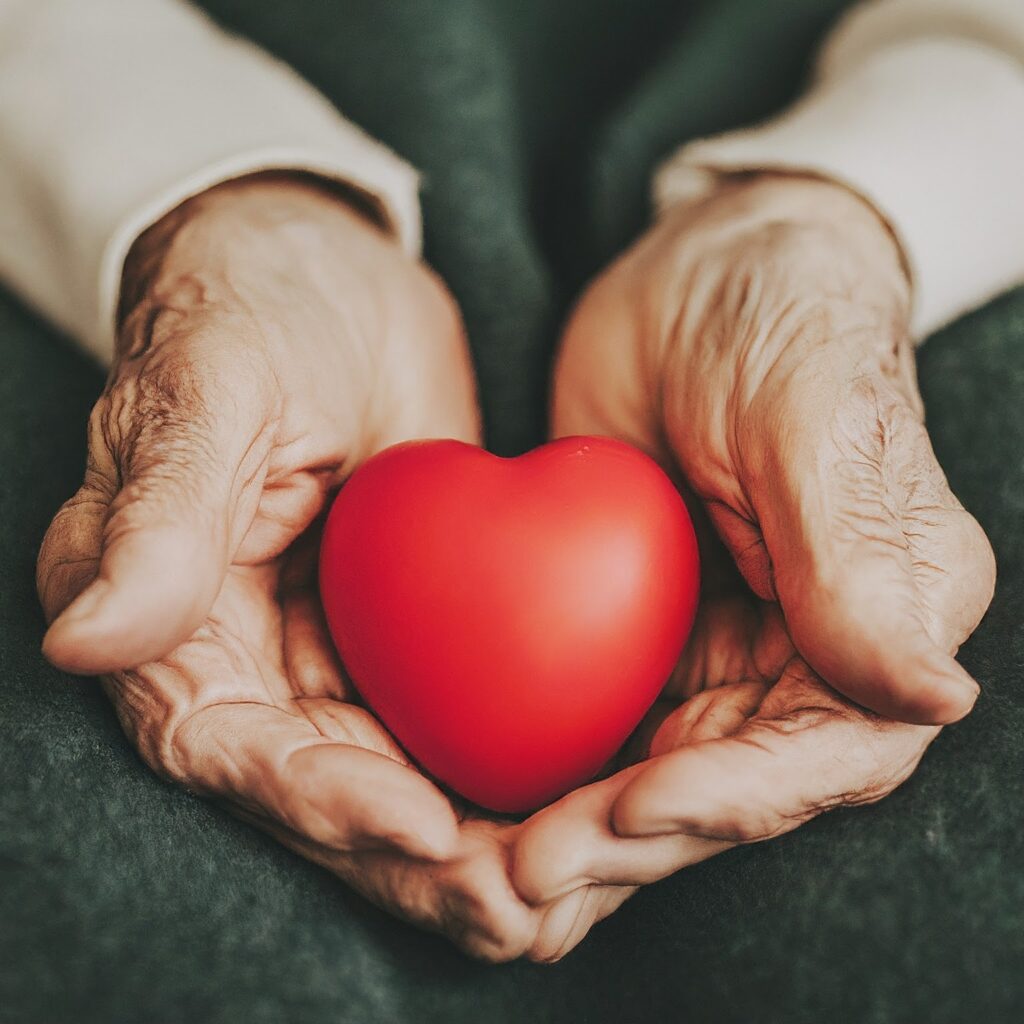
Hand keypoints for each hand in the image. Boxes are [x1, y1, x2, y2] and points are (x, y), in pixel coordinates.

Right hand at [35, 174, 619, 960]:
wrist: (329, 274)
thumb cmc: (250, 312)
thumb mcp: (208, 391)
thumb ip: (160, 515)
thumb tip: (87, 638)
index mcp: (171, 622)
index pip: (228, 747)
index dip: (317, 800)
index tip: (419, 825)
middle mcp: (249, 659)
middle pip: (325, 794)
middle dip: (418, 860)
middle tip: (526, 894)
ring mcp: (334, 652)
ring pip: (398, 777)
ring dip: (478, 840)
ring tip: (569, 873)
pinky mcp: (409, 631)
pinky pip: (456, 717)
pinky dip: (513, 767)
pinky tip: (586, 791)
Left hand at [513, 173, 994, 902]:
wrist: (697, 269)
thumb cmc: (775, 315)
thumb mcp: (811, 410)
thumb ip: (861, 552)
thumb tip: (930, 697)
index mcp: (884, 612)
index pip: (828, 748)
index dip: (735, 798)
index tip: (635, 814)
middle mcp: (811, 652)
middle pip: (730, 786)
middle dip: (635, 840)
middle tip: (530, 873)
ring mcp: (722, 648)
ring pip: (658, 773)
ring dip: (581, 830)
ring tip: (492, 868)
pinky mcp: (639, 630)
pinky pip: (600, 720)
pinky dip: (548, 769)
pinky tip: (481, 799)